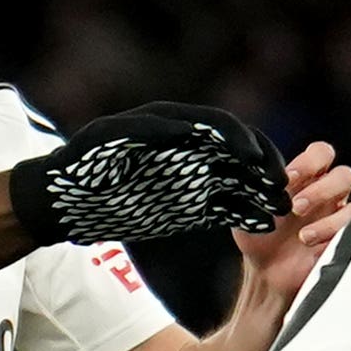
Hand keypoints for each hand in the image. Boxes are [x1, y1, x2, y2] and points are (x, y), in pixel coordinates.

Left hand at [10, 101, 290, 248]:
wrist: (67, 203)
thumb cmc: (82, 166)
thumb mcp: (109, 141)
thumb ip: (146, 132)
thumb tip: (185, 130)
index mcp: (174, 124)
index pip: (219, 126)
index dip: (241, 139)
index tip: (255, 159)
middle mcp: (190, 148)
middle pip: (239, 152)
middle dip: (263, 166)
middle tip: (283, 185)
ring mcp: (194, 177)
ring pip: (240, 180)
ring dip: (263, 191)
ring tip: (284, 208)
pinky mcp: (193, 206)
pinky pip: (228, 208)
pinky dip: (247, 215)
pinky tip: (264, 225)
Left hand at [230, 142, 350, 331]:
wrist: (266, 275)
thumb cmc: (258, 238)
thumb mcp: (248, 206)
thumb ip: (255, 186)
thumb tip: (254, 172)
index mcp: (306, 180)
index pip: (321, 154)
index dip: (309, 162)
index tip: (287, 180)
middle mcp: (326, 195)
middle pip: (344, 175)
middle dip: (321, 190)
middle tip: (296, 208)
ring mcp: (338, 218)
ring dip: (327, 218)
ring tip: (302, 236)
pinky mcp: (345, 240)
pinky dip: (332, 235)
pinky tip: (312, 246)